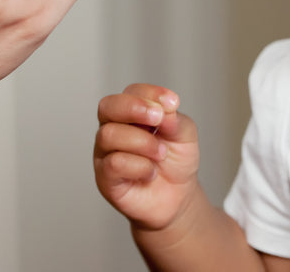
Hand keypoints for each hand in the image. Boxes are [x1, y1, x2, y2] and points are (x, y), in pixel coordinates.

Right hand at [93, 84, 200, 230]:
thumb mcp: (185, 135)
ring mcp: (106, 153)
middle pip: (107, 106)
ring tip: (161, 153)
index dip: (151, 93)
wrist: (178, 198)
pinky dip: (139, 165)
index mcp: (132, 113)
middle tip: (158, 118)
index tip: (173, 102)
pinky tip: (151, 172)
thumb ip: (174, 120)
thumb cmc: (176, 161)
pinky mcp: (105, 178)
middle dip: (134, 107)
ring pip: (109, 135)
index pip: (132, 92)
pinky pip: (113, 163)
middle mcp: (114, 128)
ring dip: (142, 142)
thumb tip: (163, 108)